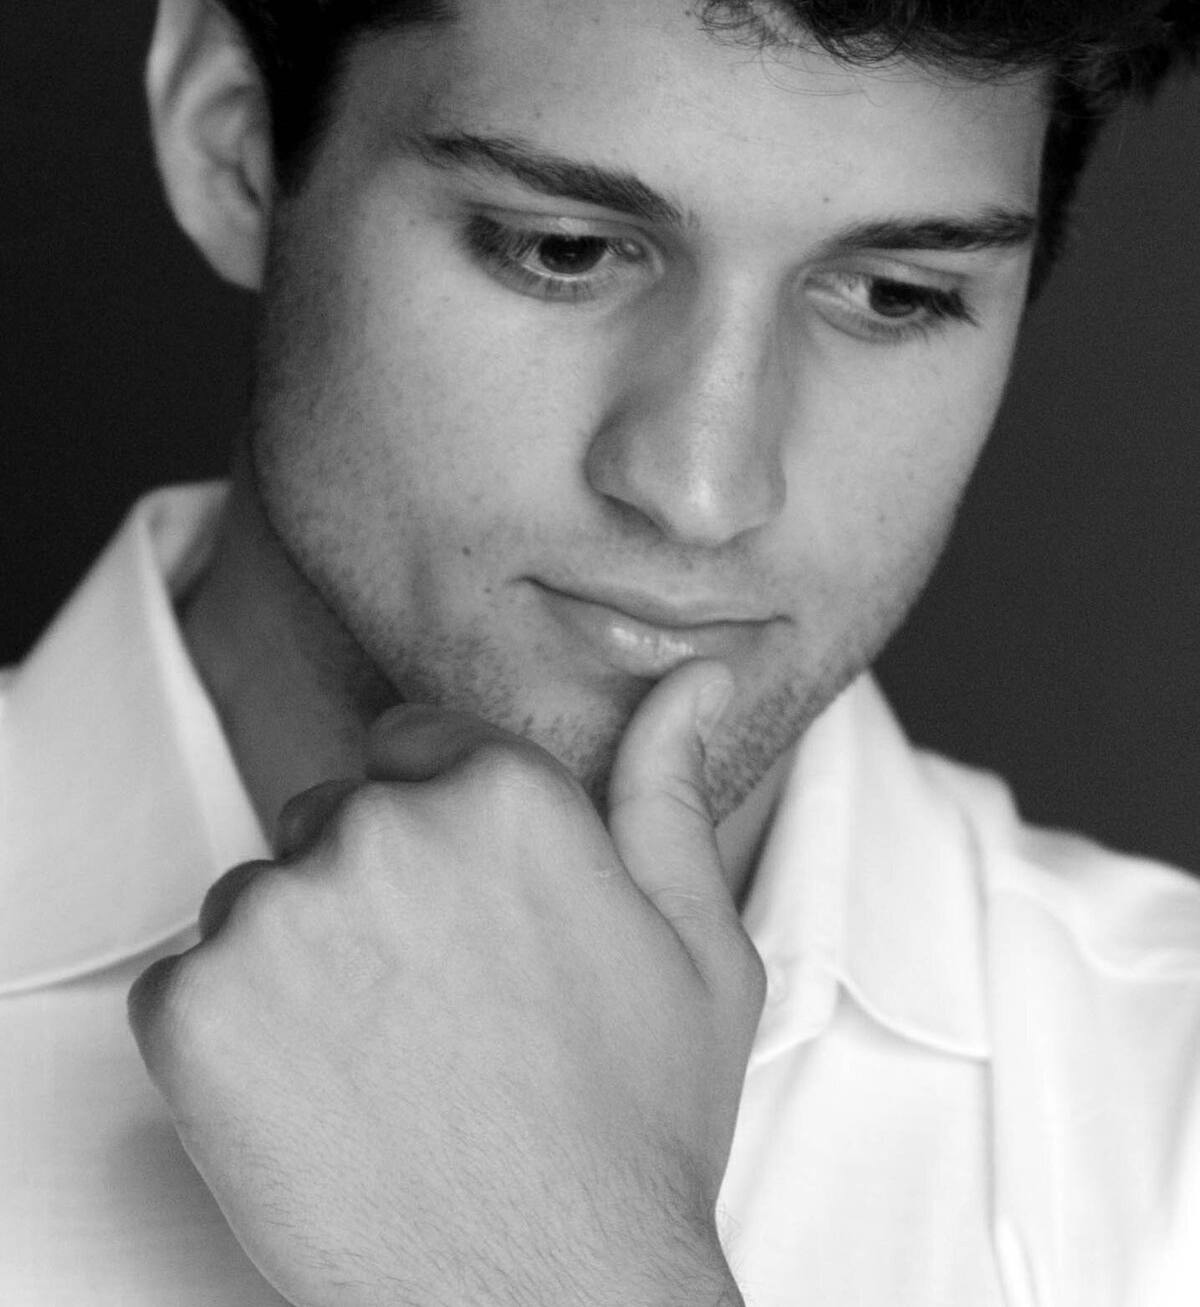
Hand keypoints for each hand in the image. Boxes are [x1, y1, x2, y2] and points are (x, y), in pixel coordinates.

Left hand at [128, 661, 761, 1306]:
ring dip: (297, 960)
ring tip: (376, 1060)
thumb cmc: (628, 1135)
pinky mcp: (195, 1010)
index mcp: (503, 796)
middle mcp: (385, 830)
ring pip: (258, 897)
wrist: (546, 1300)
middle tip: (430, 1005)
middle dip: (369, 891)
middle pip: (333, 818)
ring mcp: (281, 917)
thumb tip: (694, 681)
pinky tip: (312, 1097)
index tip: (456, 909)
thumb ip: (670, 789)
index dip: (434, 829)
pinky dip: (229, 1034)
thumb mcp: (696, 947)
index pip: (411, 745)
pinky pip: (187, 979)